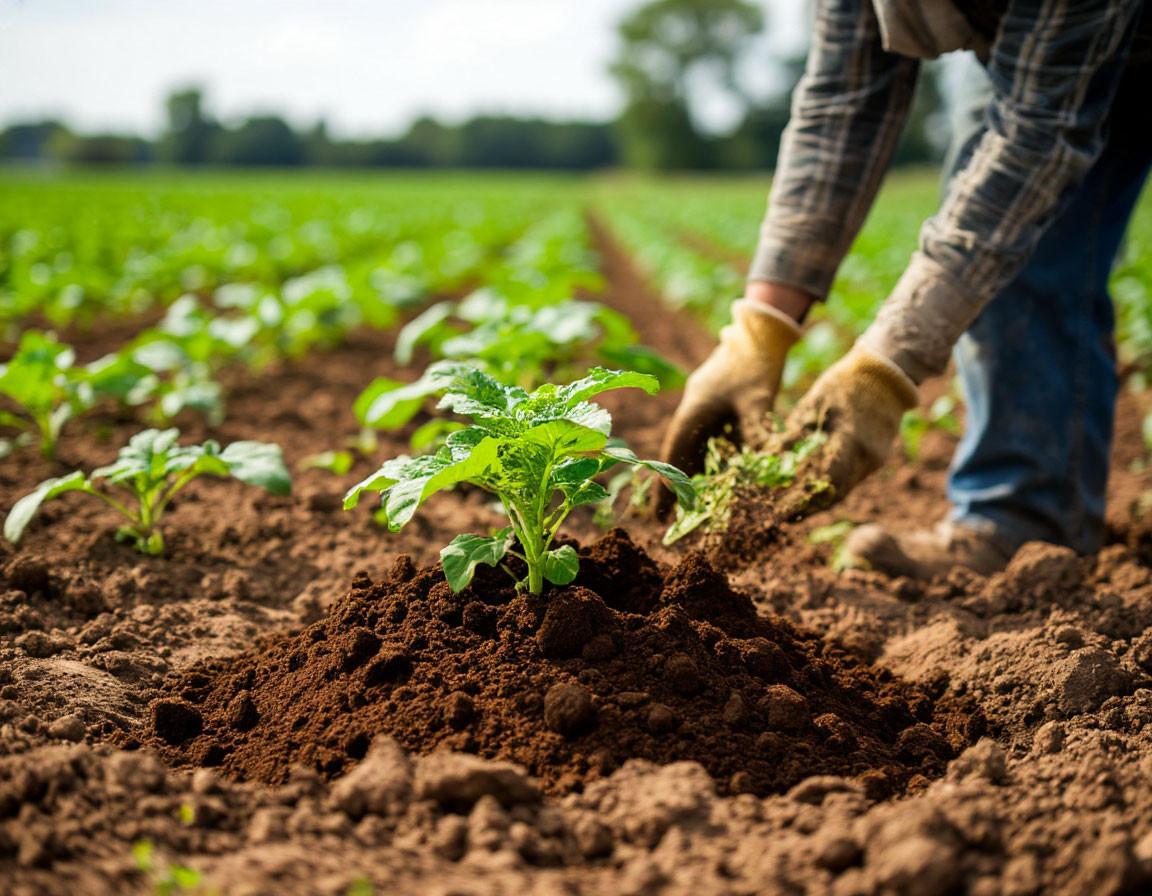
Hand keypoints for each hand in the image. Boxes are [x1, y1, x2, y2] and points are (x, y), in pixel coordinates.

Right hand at [656, 297, 802, 514]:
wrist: (761, 330)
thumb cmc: (756, 363)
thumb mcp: (758, 399)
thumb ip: (757, 432)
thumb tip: (765, 465)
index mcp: (695, 410)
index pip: (674, 455)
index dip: (665, 486)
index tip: (658, 515)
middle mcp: (695, 410)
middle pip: (681, 454)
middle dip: (675, 486)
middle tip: (670, 518)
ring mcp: (707, 406)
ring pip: (696, 447)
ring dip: (694, 474)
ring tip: (692, 504)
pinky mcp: (721, 403)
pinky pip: (712, 437)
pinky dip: (713, 458)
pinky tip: (720, 477)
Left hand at [772, 343, 918, 517]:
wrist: (885, 373)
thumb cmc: (843, 383)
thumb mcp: (811, 405)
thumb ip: (792, 435)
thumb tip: (766, 461)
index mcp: (850, 441)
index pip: (825, 483)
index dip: (801, 500)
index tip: (778, 510)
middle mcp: (867, 457)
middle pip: (834, 495)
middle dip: (805, 507)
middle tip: (778, 513)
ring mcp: (875, 460)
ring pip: (843, 491)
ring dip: (817, 500)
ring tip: (789, 505)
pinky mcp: (876, 459)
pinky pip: (851, 481)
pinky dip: (829, 487)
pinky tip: (809, 489)